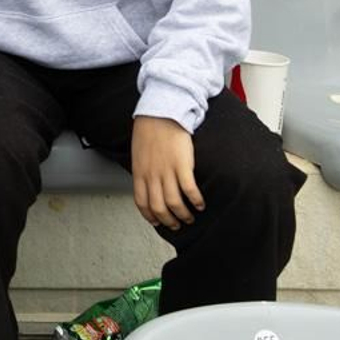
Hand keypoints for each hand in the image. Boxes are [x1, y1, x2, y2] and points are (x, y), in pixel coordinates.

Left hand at [131, 115, 203, 229]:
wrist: (160, 114)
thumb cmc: (150, 132)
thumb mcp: (139, 155)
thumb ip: (143, 171)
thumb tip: (148, 186)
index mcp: (139, 173)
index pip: (142, 202)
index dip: (150, 216)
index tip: (157, 222)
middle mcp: (152, 175)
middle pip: (158, 207)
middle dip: (168, 220)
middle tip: (177, 225)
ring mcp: (167, 171)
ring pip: (174, 203)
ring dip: (183, 215)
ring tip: (189, 217)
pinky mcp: (182, 165)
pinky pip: (189, 190)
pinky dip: (195, 201)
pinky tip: (200, 204)